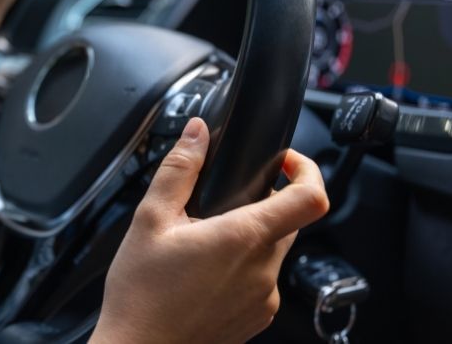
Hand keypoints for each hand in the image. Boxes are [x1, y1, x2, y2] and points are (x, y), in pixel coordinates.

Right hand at [91, 118, 328, 343]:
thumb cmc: (141, 295)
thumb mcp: (150, 220)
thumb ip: (179, 170)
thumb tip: (198, 133)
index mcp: (243, 239)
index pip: (311, 198)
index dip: (307, 169)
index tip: (285, 162)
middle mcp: (263, 271)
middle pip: (289, 220)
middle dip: (264, 203)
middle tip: (220, 205)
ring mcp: (264, 299)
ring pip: (273, 250)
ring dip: (249, 237)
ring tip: (202, 243)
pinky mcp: (257, 318)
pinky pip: (263, 279)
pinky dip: (243, 267)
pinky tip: (205, 272)